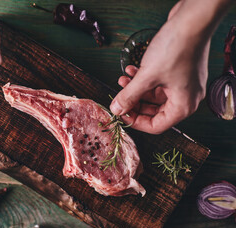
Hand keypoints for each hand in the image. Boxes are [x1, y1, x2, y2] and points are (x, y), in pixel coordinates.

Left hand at [110, 0, 211, 133]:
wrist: (191, 20)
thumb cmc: (176, 49)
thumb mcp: (147, 77)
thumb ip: (129, 95)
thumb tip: (116, 109)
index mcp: (183, 106)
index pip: (156, 126)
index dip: (135, 122)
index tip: (121, 114)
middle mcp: (186, 98)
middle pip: (154, 111)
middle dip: (134, 102)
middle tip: (119, 96)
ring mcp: (183, 84)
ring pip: (154, 94)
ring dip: (136, 88)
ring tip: (122, 80)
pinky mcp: (179, 72)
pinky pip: (158, 82)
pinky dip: (144, 78)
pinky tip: (131, 70)